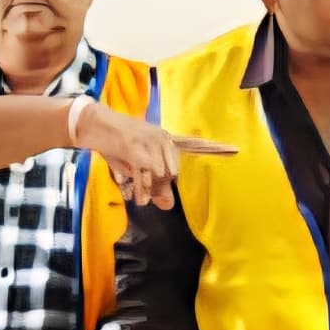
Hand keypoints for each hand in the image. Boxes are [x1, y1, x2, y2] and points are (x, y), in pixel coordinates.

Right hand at [80, 104, 237, 208]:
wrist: (94, 125)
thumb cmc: (116, 146)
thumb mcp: (136, 167)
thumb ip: (153, 185)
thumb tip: (166, 205)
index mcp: (166, 139)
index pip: (195, 144)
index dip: (215, 148)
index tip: (236, 150)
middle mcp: (162, 138)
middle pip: (172, 173)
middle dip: (158, 187)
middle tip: (142, 188)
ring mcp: (149, 142)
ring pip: (159, 176)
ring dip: (147, 190)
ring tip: (136, 190)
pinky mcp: (135, 149)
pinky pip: (144, 177)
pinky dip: (141, 191)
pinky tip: (137, 197)